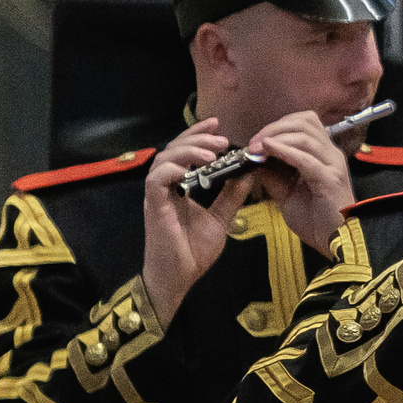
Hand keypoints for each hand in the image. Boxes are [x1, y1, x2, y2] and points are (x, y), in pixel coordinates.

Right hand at [142, 119, 255, 324]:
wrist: (179, 277)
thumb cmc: (194, 251)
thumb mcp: (221, 218)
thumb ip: (232, 196)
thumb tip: (248, 173)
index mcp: (180, 186)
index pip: (185, 152)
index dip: (198, 135)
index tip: (218, 124)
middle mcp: (166, 186)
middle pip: (174, 148)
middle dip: (197, 138)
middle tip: (221, 137)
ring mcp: (157, 195)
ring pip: (165, 158)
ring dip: (188, 151)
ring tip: (212, 152)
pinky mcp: (153, 205)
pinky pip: (157, 178)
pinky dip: (174, 169)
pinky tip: (193, 169)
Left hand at [240, 111, 356, 256]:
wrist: (336, 241)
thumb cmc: (316, 220)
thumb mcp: (287, 192)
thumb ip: (273, 174)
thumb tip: (254, 159)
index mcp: (323, 155)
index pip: (304, 122)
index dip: (278, 125)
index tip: (257, 141)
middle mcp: (331, 155)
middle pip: (304, 122)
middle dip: (274, 128)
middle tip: (254, 143)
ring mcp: (332, 166)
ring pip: (305, 136)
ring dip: (276, 137)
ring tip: (257, 149)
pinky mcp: (329, 180)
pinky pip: (306, 159)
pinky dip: (285, 151)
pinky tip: (269, 151)